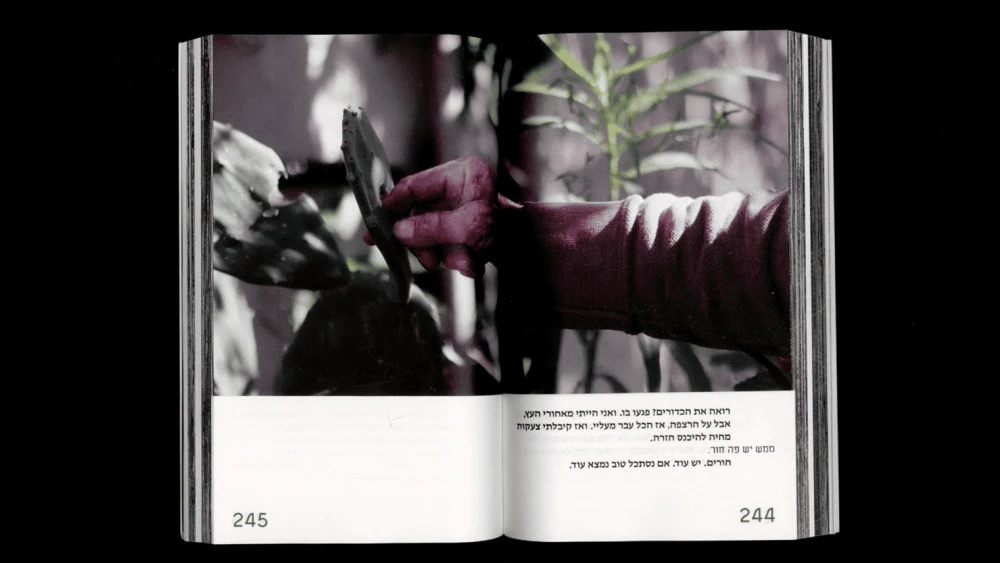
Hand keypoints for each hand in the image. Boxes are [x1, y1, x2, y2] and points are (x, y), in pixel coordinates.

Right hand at [363, 156, 514, 278]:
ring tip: (465, 264)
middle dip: (423, 242)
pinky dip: (455, 258)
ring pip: (430, 234)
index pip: (414, 185)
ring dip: (443, 254)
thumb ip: (432, 227)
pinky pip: (444, 244)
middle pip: (418, 214)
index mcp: (461, 173)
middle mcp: (458, 188)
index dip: (393, 205)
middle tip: (427, 262)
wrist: (535, 252)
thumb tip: (398, 231)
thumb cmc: (509, 232)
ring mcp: (459, 209)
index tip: (376, 223)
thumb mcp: (470, 227)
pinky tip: (472, 265)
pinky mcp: (462, 229)